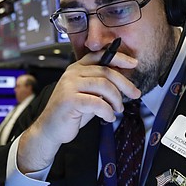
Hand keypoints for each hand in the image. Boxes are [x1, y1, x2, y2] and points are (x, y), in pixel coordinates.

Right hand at [16, 50, 139, 172]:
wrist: (50, 129)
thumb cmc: (71, 113)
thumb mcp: (87, 94)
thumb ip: (100, 85)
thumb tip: (123, 82)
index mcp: (76, 69)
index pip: (99, 55)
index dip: (118, 57)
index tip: (134, 64)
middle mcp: (72, 74)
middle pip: (106, 71)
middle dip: (124, 84)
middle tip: (135, 94)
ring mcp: (69, 86)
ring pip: (103, 86)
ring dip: (116, 99)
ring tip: (118, 109)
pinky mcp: (70, 100)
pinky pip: (97, 103)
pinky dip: (107, 111)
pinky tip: (109, 117)